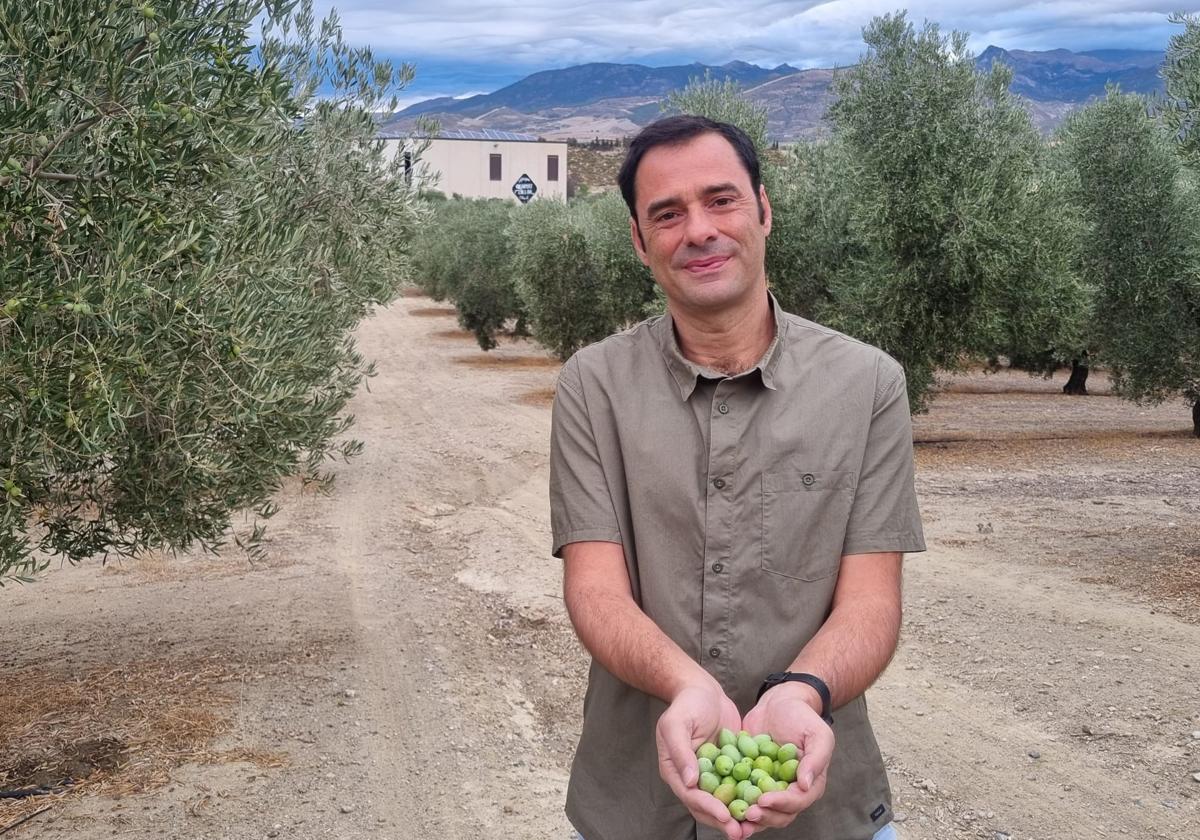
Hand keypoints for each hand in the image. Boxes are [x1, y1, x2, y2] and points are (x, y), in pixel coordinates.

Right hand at [656, 682, 747, 838]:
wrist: (704, 690)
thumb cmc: (687, 704)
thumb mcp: (677, 724)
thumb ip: (681, 752)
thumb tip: (690, 781)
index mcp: (676, 771)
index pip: (691, 797)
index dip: (708, 808)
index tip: (725, 817)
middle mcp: (692, 778)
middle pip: (707, 807)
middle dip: (723, 821)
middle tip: (741, 833)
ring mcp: (711, 774)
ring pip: (723, 802)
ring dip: (737, 816)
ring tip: (753, 828)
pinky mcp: (729, 768)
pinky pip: (738, 786)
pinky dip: (748, 797)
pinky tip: (764, 805)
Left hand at [739, 682, 834, 834]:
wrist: (779, 703)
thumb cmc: (802, 717)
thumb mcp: (817, 734)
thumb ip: (816, 759)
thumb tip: (805, 785)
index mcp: (809, 785)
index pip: (797, 801)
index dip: (781, 803)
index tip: (763, 799)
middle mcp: (789, 792)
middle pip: (778, 815)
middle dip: (763, 816)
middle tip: (746, 813)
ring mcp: (769, 788)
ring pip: (760, 811)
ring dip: (747, 818)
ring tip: (732, 819)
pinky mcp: (750, 780)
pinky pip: (742, 795)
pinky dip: (732, 802)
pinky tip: (718, 804)